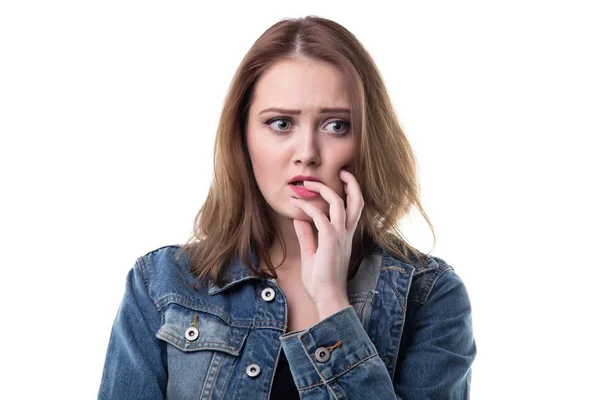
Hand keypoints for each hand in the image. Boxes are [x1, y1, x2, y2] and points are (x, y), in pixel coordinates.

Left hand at [289, 169, 364, 319]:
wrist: (327, 297)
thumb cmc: (321, 280)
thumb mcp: (312, 253)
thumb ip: (307, 235)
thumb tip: (300, 219)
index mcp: (345, 235)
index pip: (354, 208)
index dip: (350, 192)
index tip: (339, 181)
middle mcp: (346, 233)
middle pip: (357, 200)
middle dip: (352, 183)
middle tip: (342, 171)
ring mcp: (340, 235)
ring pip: (338, 202)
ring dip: (323, 188)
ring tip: (307, 182)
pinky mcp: (330, 239)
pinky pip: (319, 216)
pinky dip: (307, 206)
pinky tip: (296, 203)